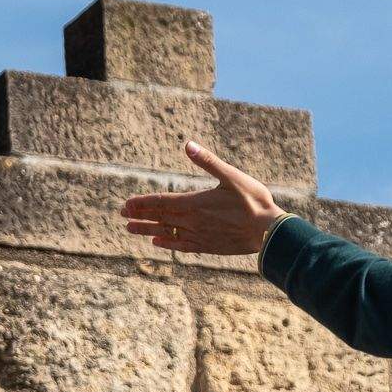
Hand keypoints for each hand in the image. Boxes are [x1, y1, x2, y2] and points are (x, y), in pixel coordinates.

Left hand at [122, 142, 285, 255]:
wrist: (268, 231)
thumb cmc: (253, 201)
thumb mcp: (231, 176)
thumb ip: (207, 161)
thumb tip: (187, 144)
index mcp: (195, 203)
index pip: (161, 202)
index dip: (142, 203)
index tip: (126, 205)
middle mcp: (192, 221)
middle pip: (160, 218)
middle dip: (140, 216)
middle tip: (122, 215)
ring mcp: (199, 236)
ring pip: (167, 233)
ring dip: (147, 230)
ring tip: (131, 230)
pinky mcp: (207, 246)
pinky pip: (182, 245)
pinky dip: (168, 243)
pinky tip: (158, 243)